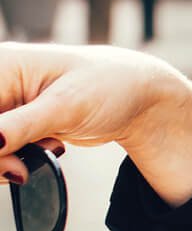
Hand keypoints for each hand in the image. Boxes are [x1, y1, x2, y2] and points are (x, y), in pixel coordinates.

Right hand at [0, 41, 191, 199]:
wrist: (138, 99)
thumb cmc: (111, 86)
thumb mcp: (67, 106)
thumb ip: (22, 125)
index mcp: (4, 64)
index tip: (4, 152)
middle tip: (21, 165)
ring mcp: (5, 105)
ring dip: (6, 160)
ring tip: (46, 147)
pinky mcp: (14, 124)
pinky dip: (16, 159)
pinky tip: (47, 148)